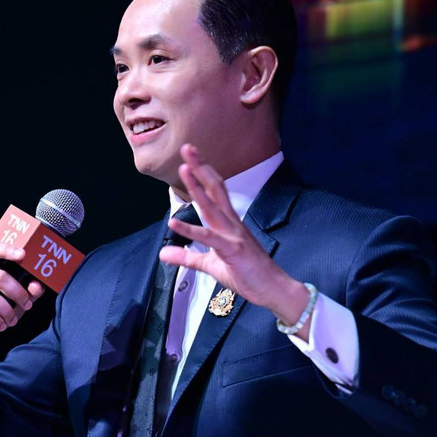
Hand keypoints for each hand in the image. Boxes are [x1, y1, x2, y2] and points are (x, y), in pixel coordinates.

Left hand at [159, 144, 312, 337]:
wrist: (272, 289)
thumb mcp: (210, 265)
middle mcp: (230, 223)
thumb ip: (187, 257)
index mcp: (227, 224)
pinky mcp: (232, 249)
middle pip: (215, 188)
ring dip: (197, 186)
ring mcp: (233, 234)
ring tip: (184, 168)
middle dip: (201, 167)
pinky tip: (173, 221)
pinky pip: (209, 237)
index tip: (190, 158)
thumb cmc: (246, 274)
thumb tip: (164, 252)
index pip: (214, 192)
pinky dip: (190, 229)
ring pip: (213, 205)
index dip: (202, 174)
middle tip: (187, 147)